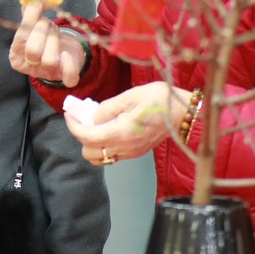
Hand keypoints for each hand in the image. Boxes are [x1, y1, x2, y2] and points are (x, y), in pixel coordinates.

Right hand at [10, 2, 86, 85]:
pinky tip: (66, 54)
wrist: (64, 51)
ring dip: (54, 40)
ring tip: (55, 32)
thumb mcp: (34, 26)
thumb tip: (30, 0)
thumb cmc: (45, 37)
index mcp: (17, 57)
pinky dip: (68, 65)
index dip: (30, 20)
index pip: (20, 39)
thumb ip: (29, 14)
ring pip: (49, 59)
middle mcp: (30, 68)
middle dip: (43, 31)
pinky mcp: (66, 79)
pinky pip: (68, 77)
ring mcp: (48, 74)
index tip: (37, 4)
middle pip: (33, 50)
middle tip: (48, 23)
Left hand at [66, 81, 186, 166]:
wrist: (184, 113)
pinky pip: (113, 155)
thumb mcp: (131, 96)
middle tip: (82, 118)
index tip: (69, 113)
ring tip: (95, 124)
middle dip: (81, 136)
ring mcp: (131, 152)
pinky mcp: (137, 152)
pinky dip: (104, 145)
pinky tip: (108, 127)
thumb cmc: (160, 100)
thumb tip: (93, 116)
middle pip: (90, 153)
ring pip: (101, 158)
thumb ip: (108, 108)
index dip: (73, 126)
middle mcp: (125, 148)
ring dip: (92, 143)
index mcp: (121, 133)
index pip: (87, 137)